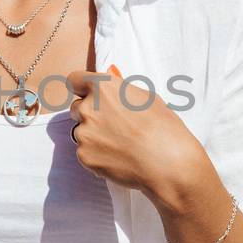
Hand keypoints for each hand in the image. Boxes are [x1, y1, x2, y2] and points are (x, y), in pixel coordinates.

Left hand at [66, 62, 210, 212]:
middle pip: (77, 108)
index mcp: (102, 87)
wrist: (167, 162)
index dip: (82, 88)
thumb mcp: (146, 98)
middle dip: (90, 115)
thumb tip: (110, 81)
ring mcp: (84, 133)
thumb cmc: (163, 128)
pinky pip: (85, 152)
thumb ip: (121, 90)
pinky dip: (97, 155)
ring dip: (94, 137)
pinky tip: (118, 158)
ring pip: (81, 132)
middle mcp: (88, 108)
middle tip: (113, 125)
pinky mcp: (84, 155)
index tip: (88, 95)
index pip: (75, 80)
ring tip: (120, 145)